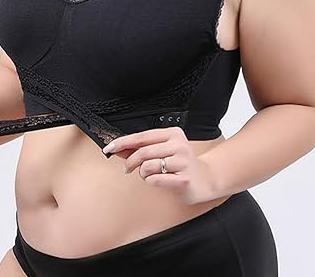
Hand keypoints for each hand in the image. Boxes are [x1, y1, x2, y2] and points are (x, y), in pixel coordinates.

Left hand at [102, 127, 217, 205]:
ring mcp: (183, 162)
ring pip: (147, 166)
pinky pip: (154, 180)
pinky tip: (158, 180)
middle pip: (142, 152)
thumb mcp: (162, 151)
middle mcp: (179, 145)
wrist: (205, 180)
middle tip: (127, 168)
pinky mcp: (184, 179)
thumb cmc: (180, 164)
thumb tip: (117, 147)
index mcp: (173, 134)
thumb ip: (141, 148)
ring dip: (142, 173)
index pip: (142, 136)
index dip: (123, 142)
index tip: (109, 148)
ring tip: (149, 175)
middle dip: (130, 162)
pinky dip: (150, 181)